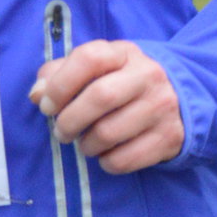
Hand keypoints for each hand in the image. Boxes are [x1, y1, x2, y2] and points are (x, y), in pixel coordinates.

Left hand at [29, 40, 184, 174]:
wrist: (179, 99)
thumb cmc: (123, 83)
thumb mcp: (96, 70)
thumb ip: (60, 75)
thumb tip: (37, 95)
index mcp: (124, 53)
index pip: (89, 58)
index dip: (60, 85)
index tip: (47, 106)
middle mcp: (148, 76)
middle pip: (100, 97)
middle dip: (70, 120)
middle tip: (62, 132)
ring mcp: (162, 107)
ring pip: (110, 133)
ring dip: (87, 146)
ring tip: (85, 144)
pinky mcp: (169, 137)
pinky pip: (126, 159)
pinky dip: (107, 163)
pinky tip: (106, 155)